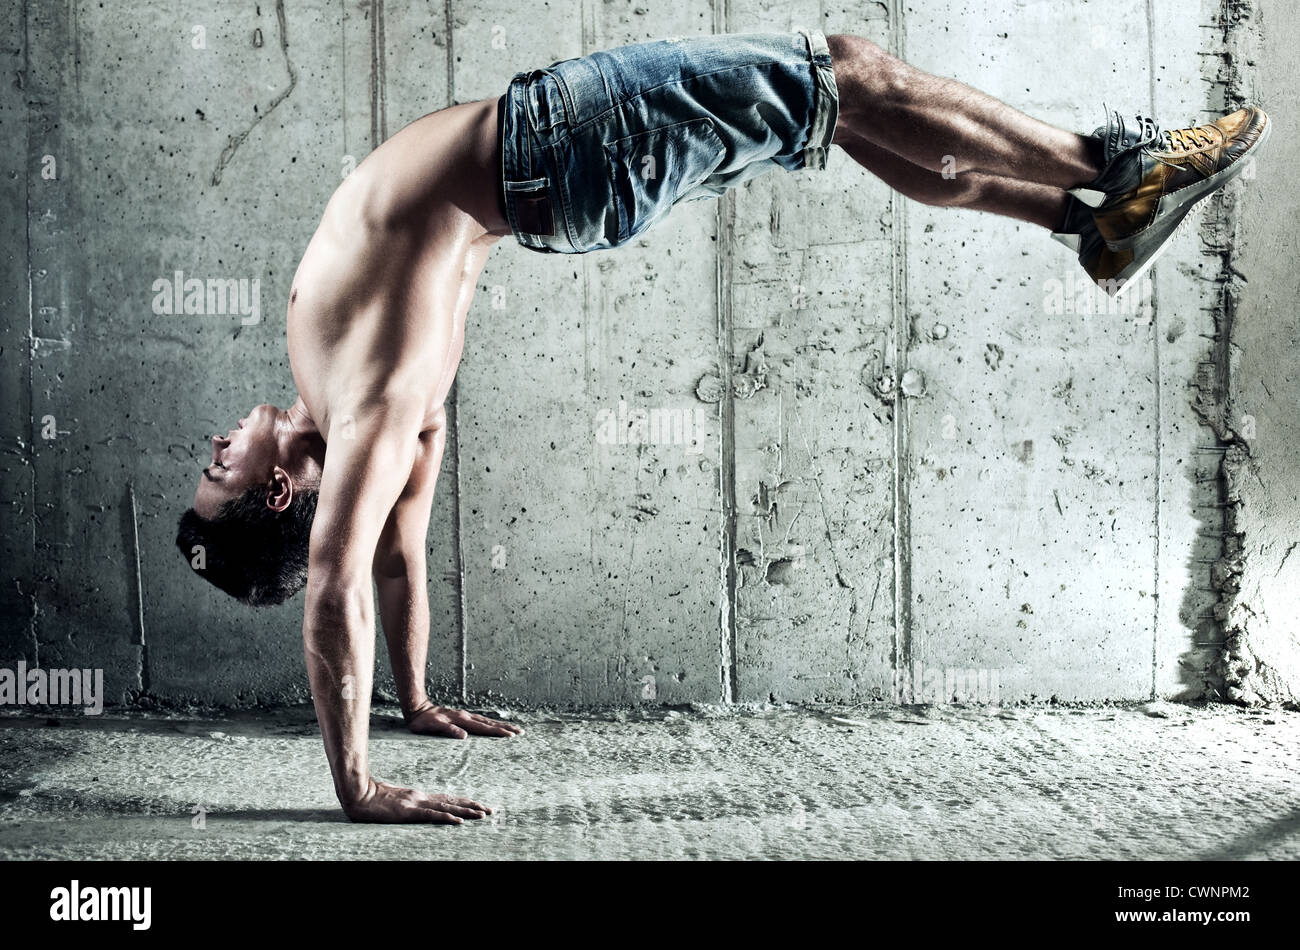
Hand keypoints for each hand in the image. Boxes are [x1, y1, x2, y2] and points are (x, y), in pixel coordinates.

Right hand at [342, 778, 490, 823]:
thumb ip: (405, 803)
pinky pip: (432, 816)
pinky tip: (459, 821)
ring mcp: (415, 804)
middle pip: (452, 802)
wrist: (357, 793)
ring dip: (466, 812)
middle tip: (490, 810)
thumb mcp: (392, 801)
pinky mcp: (408, 812)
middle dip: (472, 806)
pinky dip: (447, 818)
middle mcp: (421, 798)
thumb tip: (415, 807)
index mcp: (418, 796)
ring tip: (483, 814)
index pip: (446, 799)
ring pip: (447, 808)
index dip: (464, 802)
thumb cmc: (371, 798)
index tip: (479, 805)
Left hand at [405, 702, 524, 738]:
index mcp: (462, 720)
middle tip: (521, 732)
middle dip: (506, 728)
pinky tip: (495, 726)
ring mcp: (465, 716)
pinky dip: (491, 724)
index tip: (511, 736)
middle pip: (490, 723)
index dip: (498, 732)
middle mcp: (466, 717)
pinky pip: (481, 720)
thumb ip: (448, 730)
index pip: (484, 728)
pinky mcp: (462, 717)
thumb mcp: (432, 727)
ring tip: (514, 729)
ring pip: (487, 721)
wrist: (417, 708)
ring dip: (501, 725)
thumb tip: (464, 736)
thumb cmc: (423, 721)